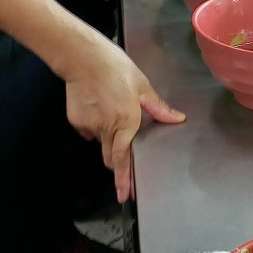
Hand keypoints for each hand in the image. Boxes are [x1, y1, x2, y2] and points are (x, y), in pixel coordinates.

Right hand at [64, 31, 184, 202]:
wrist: (82, 57)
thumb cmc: (114, 67)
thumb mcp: (142, 85)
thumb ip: (158, 107)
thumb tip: (177, 118)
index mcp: (126, 121)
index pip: (124, 158)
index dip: (124, 179)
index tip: (124, 194)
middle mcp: (107, 128)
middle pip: (111, 157)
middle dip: (118, 164)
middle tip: (124, 167)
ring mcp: (89, 126)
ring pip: (101, 142)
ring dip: (108, 137)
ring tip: (110, 110)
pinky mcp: (76, 121)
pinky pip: (88, 131)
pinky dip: (94, 126)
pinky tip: (97, 106)